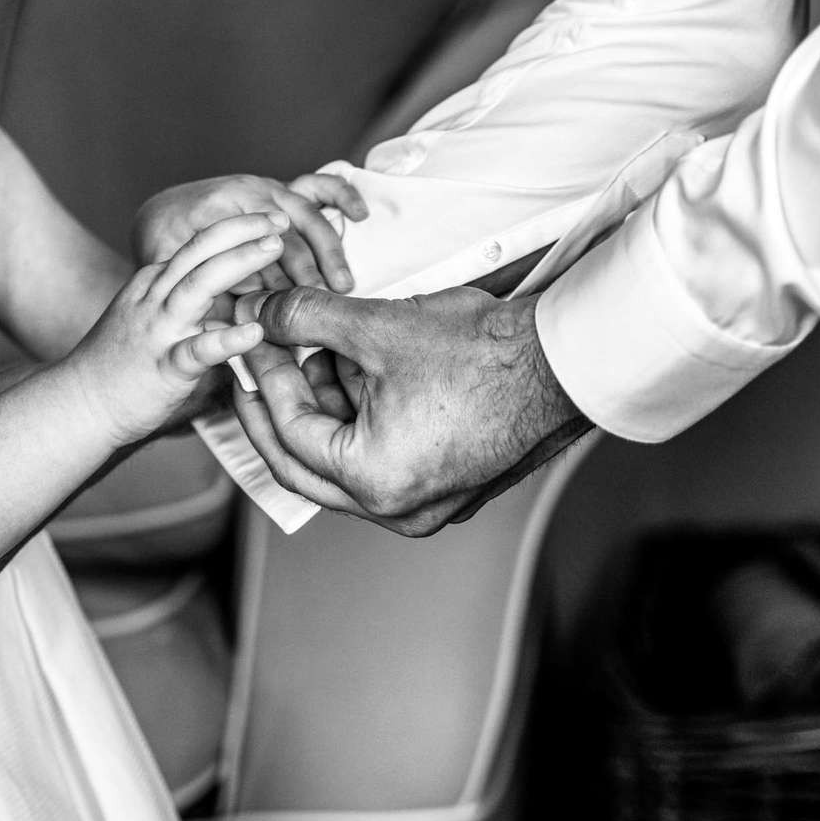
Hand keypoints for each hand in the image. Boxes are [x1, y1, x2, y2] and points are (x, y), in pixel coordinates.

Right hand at [66, 213, 284, 442]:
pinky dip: (226, 339)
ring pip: (199, 284)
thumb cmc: (118, 367)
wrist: (79, 405)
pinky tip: (254, 332)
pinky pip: (197, 350)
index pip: (197, 244)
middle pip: (199, 250)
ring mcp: (157, 330)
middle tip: (280, 218)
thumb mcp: (150, 319)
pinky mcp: (163, 368)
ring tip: (274, 247)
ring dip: (239, 261)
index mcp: (153, 284)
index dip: (234, 226)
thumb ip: (187, 305)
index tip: (269, 217)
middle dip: (241, 228)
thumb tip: (235, 301)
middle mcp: (154, 298)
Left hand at [134, 173, 367, 294]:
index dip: (272, 283)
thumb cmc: (166, 247)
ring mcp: (267, 187)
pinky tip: (360, 215)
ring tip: (344, 284)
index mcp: (214, 209)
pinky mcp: (283, 188)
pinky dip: (341, 195)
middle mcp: (244, 191)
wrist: (163, 215)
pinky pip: (318, 185)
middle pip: (285, 234)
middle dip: (307, 272)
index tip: (289, 313)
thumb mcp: (173, 270)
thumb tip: (231, 327)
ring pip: (307, 214)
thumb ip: (200, 292)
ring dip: (328, 250)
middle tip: (323, 305)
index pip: (252, 248)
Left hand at [229, 286, 591, 536]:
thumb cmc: (484, 352)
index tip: (252, 341)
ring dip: (323, 408)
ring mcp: (428, 503)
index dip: (263, 380)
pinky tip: (353, 370)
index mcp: (374, 482)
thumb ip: (306, 318)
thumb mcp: (377, 326)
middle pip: (307, 463)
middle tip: (257, 362)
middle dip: (277, 406)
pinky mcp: (448, 484)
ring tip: (311, 351)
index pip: (290, 434)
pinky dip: (360, 419)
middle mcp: (399, 509)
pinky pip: (382, 458)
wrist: (567, 361)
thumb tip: (262, 310)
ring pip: (345, 461)